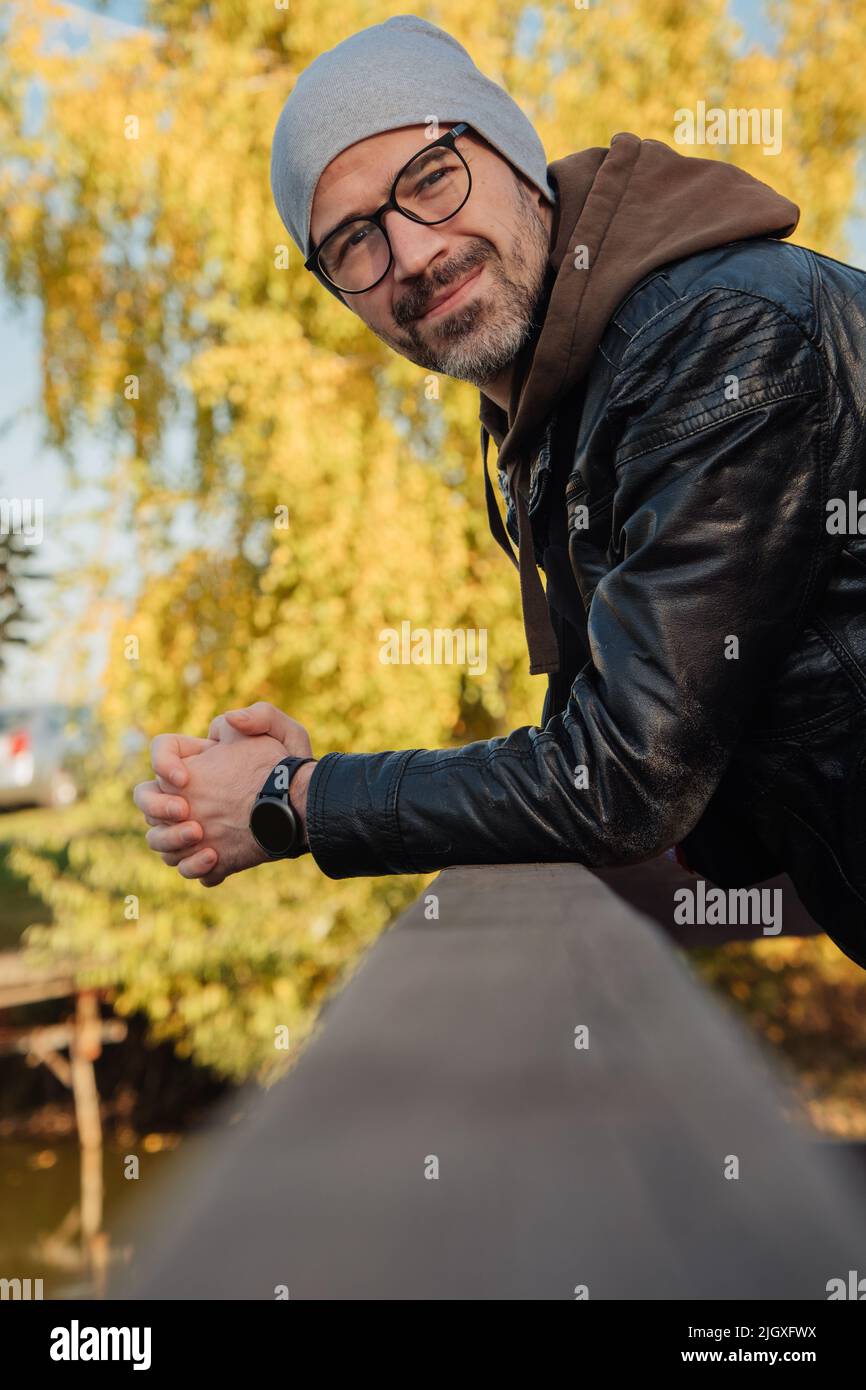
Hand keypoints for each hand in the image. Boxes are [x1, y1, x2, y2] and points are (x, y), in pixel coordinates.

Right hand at [133, 704, 315, 886]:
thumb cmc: (293, 771)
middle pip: (147, 799)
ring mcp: (196, 827)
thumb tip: (230, 722)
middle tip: (185, 810)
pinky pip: (186, 865)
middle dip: (157, 806)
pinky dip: (193, 865)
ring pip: (159, 838)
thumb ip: (259, 716)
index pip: (162, 751)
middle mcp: (190, 795)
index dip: (162, 762)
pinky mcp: (211, 856)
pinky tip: (214, 857)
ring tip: (199, 835)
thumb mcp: (286, 733)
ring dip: (170, 839)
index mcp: (200, 762)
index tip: (184, 777)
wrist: (306, 811)